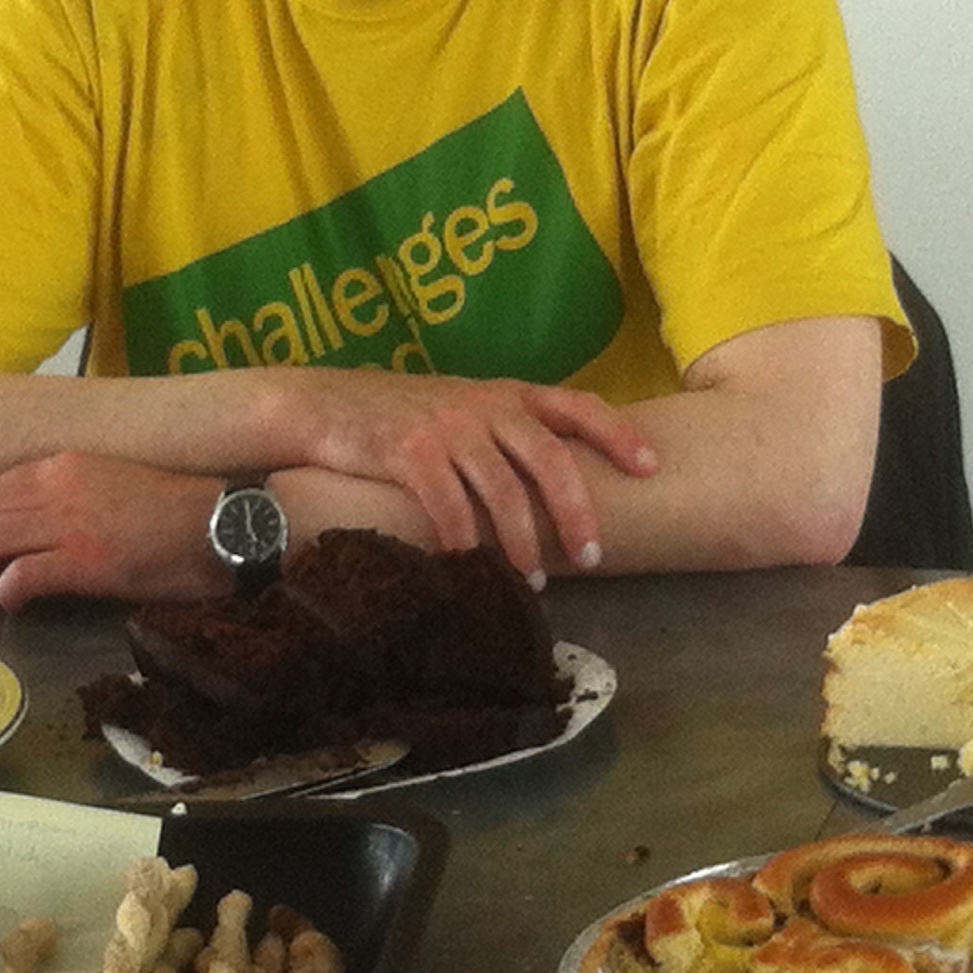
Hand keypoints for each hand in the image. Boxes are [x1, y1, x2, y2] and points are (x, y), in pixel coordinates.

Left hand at [0, 453, 226, 610]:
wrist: (222, 525)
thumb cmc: (174, 511)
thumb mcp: (110, 486)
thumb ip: (66, 497)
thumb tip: (29, 530)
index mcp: (63, 465)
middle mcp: (58, 485)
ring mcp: (70, 522)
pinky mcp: (85, 560)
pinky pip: (20, 576)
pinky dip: (6, 593)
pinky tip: (13, 605)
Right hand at [282, 371, 657, 580]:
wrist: (322, 404)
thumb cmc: (398, 417)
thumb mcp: (461, 410)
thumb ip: (504, 435)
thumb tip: (554, 487)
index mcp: (505, 395)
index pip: (576, 405)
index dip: (617, 434)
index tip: (651, 468)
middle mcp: (483, 405)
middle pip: (549, 457)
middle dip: (576, 511)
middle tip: (593, 555)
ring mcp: (446, 426)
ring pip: (502, 488)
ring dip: (522, 540)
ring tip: (533, 578)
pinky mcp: (409, 450)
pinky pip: (448, 504)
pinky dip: (462, 540)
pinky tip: (467, 565)